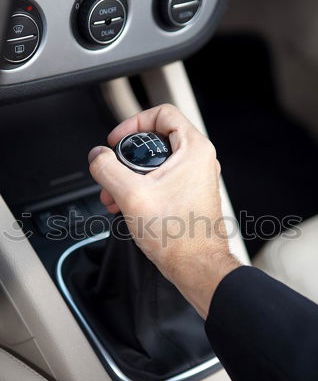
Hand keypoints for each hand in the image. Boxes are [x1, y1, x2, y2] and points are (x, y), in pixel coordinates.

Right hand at [88, 104, 239, 318]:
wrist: (196, 266)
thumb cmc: (179, 235)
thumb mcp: (131, 195)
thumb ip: (108, 169)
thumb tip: (97, 156)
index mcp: (193, 150)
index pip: (162, 114)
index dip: (134, 123)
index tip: (118, 140)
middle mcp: (199, 161)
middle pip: (157, 140)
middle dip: (128, 156)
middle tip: (112, 168)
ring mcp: (196, 179)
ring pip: (158, 164)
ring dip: (131, 176)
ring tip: (113, 194)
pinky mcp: (190, 195)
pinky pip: (163, 181)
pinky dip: (142, 188)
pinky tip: (125, 205)